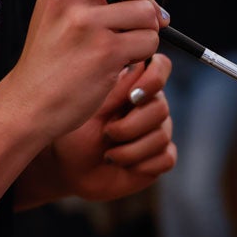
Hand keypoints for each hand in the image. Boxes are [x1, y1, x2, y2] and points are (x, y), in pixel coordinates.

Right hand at [7, 0, 163, 141]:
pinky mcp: (105, 51)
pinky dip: (142, 54)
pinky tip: (118, 63)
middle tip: (139, 18)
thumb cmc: (49, 60)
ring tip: (120, 48)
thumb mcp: (56, 10)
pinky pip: (149, 41)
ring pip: (147, 12)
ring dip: (144, 32)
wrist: (29, 103)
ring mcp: (88, 23)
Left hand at [47, 56, 175, 201]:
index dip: (154, 78)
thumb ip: (115, 88)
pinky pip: (166, 158)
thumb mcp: (88, 109)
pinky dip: (141, 165)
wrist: (70, 172)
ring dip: (130, 151)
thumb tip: (138, 64)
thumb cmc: (73, 137)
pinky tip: (122, 166)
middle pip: (161, 107)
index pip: (160, 67)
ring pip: (162, 136)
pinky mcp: (161, 158)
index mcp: (133, 86)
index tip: (132, 96)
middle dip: (129, 126)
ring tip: (108, 155)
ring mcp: (157, 131)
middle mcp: (149, 105)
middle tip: (106, 133)